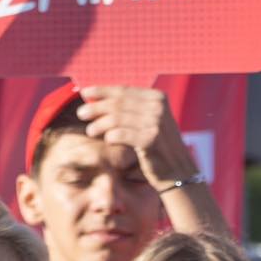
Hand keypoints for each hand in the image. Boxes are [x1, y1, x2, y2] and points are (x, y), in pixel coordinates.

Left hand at [76, 85, 198, 188]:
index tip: (85, 93)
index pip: (124, 90)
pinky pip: (120, 134)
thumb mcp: (150, 120)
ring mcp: (155, 123)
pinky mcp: (150, 140)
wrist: (178, 170)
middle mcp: (157, 107)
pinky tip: (107, 140)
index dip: (102, 91)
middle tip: (81, 113)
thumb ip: (131, 108)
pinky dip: (110, 136)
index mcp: (158, 97)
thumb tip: (98, 99)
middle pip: (118, 103)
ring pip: (116, 119)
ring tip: (91, 131)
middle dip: (96, 107)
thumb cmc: (159, 145)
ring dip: (99, 125)